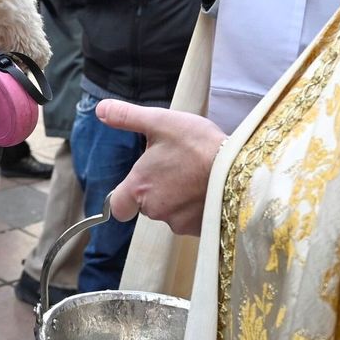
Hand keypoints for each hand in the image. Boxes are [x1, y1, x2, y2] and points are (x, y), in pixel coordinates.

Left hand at [97, 99, 224, 235]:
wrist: (238, 170)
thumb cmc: (197, 145)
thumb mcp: (160, 122)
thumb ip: (127, 117)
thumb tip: (101, 109)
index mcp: (139, 187)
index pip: (117, 207)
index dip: (124, 197)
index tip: (137, 183)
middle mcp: (155, 210)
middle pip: (147, 206)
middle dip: (157, 190)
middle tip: (176, 167)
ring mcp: (178, 222)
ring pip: (170, 213)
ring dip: (178, 199)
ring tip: (196, 175)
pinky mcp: (199, 229)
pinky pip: (191, 221)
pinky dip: (196, 208)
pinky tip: (207, 189)